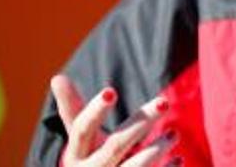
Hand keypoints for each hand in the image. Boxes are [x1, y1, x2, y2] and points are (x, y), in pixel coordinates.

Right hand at [50, 74, 178, 166]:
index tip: (111, 91)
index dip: (95, 111)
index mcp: (76, 154)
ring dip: (156, 149)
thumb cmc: (90, 159)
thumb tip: (57, 77)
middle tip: (165, 101)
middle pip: (115, 145)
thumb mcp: (81, 139)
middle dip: (140, 123)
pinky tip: (179, 158)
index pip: (82, 129)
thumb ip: (73, 109)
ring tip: (174, 133)